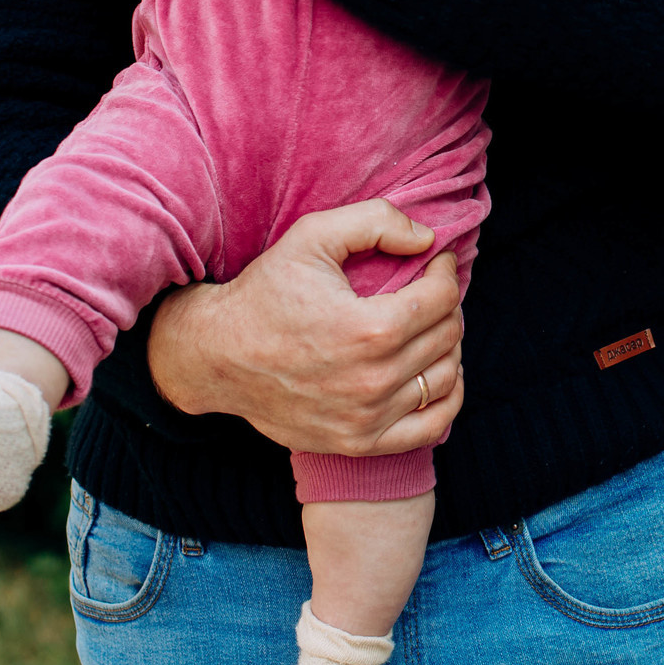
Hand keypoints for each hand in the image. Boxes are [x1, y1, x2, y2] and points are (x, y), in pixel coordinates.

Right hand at [146, 200, 465, 455]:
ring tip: (428, 326)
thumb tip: (427, 239)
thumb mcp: (312, 236)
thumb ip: (376, 222)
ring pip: (446, 379)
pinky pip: (431, 427)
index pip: (443, 298)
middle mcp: (374, 380)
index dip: (445, 271)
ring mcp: (368, 418)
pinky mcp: (358, 442)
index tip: (435, 261)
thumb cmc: (265, 293)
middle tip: (427, 290)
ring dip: (447, 347)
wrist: (216, 357)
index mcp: (370, 329)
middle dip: (446, 304)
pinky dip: (446, 399)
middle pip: (447, 336)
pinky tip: (434, 373)